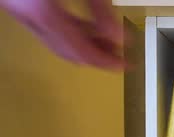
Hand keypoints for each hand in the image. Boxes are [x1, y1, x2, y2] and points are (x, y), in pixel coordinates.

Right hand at [1, 0, 124, 69]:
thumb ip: (101, 8)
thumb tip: (119, 35)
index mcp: (42, 10)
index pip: (80, 51)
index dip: (107, 61)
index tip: (128, 64)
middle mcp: (25, 15)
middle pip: (67, 51)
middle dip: (97, 55)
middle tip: (123, 56)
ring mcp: (16, 11)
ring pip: (55, 41)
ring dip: (84, 44)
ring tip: (112, 41)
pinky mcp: (16, 4)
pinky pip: (45, 28)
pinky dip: (69, 31)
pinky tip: (90, 27)